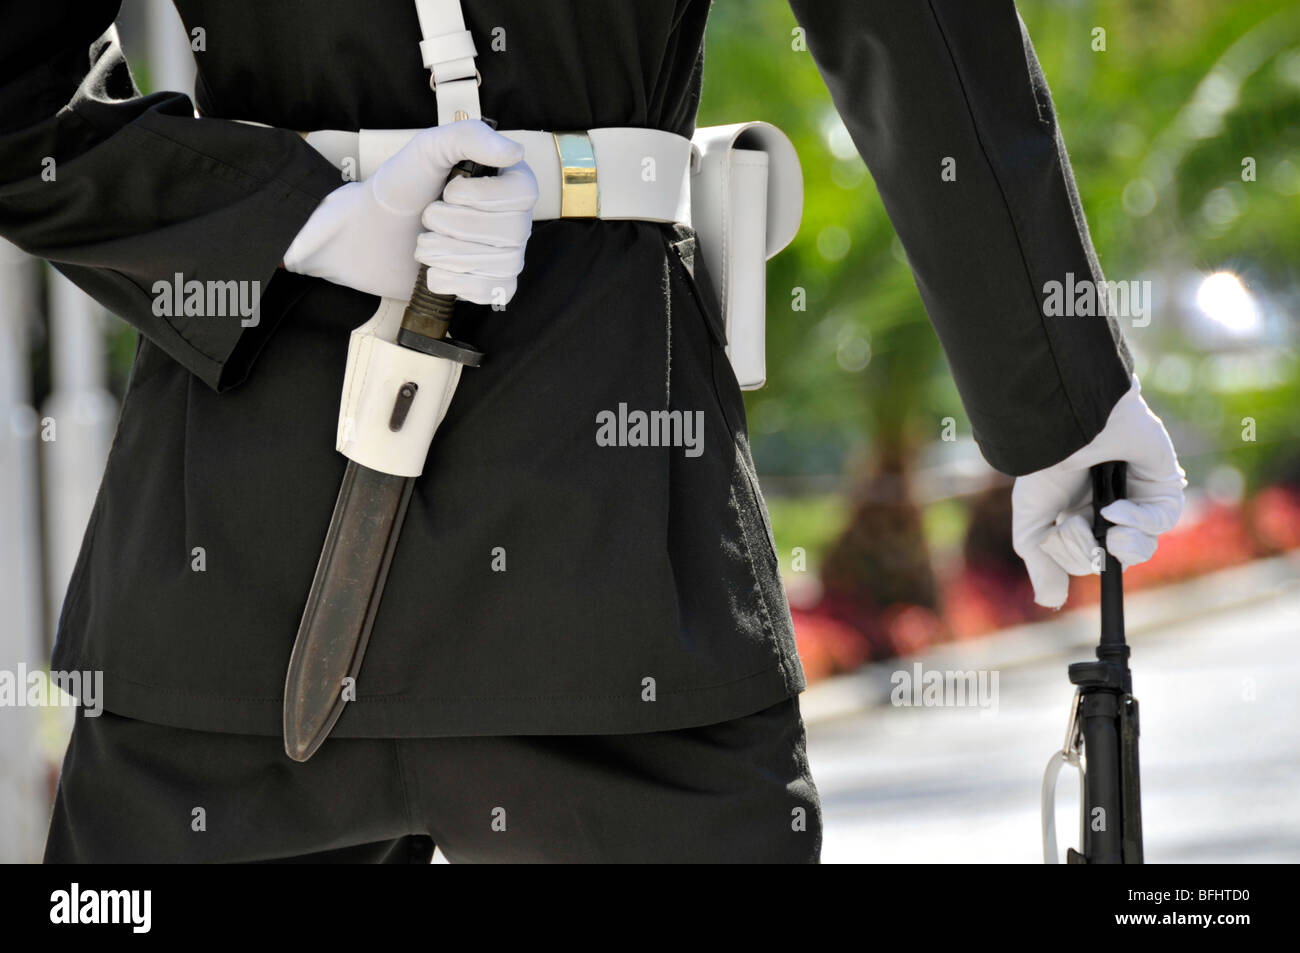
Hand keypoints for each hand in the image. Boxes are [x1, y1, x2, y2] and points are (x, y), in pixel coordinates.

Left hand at [282, 120, 537, 303]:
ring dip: (450, 255)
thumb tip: (515, 152)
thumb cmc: (401, 187)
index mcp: (506, 181)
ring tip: (425, 245)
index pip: (524, 193)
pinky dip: (457, 282)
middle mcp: (514, 217)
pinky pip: (494, 290)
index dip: (485, 197)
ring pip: (502, 263)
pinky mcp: (489, 285)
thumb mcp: (429, 148)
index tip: (449, 191)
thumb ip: (470, 137)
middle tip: (427, 219)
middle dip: (457, 226)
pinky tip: (436, 270)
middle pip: (512, 231)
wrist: (369, 233)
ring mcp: (504, 254)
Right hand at [1011, 377, 1185, 608]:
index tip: (1059, 531)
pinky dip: (1138, 521)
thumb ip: (1041, 562)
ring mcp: (1138, 498)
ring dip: (1124, 545)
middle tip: (1078, 525)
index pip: (1086, 560)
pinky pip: (1161, 520)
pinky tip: (1115, 508)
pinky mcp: (1163, 484)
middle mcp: (1108, 510)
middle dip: (1094, 551)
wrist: (1066, 425)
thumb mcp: (1032, 522)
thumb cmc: (1045, 465)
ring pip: (1142, 546)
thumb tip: (1052, 603)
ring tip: (1107, 528)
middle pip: (1115, 558)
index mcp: (1077, 518)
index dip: (1074, 556)